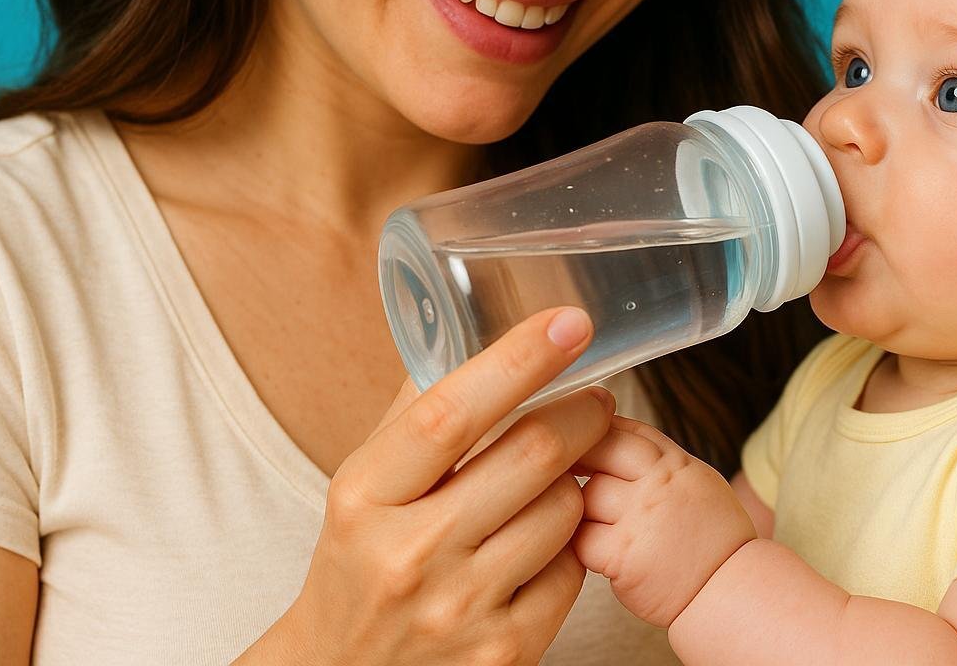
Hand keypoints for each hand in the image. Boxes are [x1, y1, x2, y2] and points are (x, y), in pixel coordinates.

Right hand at [242, 307, 614, 665]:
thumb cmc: (362, 563)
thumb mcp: (366, 487)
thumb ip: (415, 412)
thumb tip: (468, 328)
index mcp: (366, 496)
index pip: (450, 412)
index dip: (518, 360)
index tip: (568, 323)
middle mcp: (410, 554)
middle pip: (532, 454)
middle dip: (581, 412)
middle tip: (594, 398)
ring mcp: (461, 607)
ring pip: (564, 507)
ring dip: (574, 480)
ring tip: (554, 479)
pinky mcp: (506, 650)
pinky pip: (572, 567)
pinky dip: (569, 542)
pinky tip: (543, 539)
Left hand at [572, 416, 755, 628]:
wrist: (731, 593)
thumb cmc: (715, 543)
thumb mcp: (700, 484)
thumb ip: (662, 463)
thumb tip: (617, 440)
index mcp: (678, 465)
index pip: (628, 431)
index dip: (598, 430)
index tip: (581, 438)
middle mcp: (660, 485)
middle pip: (601, 451)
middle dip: (580, 460)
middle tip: (567, 472)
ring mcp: (641, 519)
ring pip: (588, 495)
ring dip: (583, 510)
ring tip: (597, 526)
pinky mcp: (623, 556)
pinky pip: (582, 539)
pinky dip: (583, 546)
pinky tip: (598, 554)